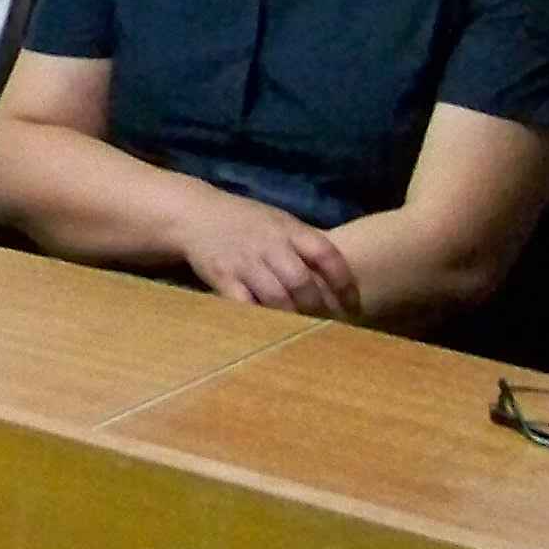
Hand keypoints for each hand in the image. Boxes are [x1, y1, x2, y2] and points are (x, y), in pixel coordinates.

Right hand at [178, 192, 360, 317]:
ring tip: (304, 333)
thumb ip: (304, 244)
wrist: (195, 215)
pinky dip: (260, 319)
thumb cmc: (246, 221)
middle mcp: (269, 245)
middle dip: (318, 308)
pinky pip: (244, 305)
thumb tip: (339, 276)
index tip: (353, 305)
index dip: (344, 283)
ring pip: (275, 298)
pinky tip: (270, 330)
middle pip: (301, 282)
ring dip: (293, 318)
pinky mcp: (223, 278)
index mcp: (289, 229)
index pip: (326, 254)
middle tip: (329, 326)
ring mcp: (245, 263)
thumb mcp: (279, 221)